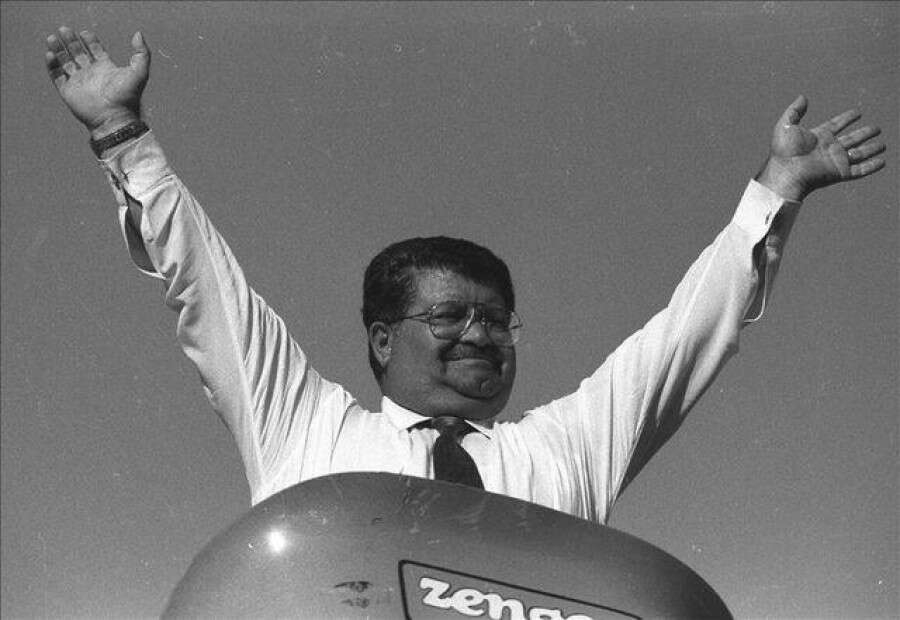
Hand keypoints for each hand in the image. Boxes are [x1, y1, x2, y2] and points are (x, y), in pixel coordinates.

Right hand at [45, 27, 150, 139]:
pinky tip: (50, 54)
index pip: (95, 50)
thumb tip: (138, 34)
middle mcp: (92, 74)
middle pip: (78, 53)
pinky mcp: (68, 92)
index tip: (84, 32)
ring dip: (58, 49)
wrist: (114, 117)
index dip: (90, 40)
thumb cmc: (127, 96)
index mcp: (106, 69)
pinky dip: (52, 65)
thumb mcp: (139, 72)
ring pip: (64, 62)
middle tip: (64, 29)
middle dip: (71, 41)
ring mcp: (79, 83)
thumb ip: (142, 53)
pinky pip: (56, 76)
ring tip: (52, 37)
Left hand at [757, 95, 885, 201]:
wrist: (786, 172)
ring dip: (872, 149)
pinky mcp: (840, 173)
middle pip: (852, 139)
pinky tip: (883, 162)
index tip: (857, 113)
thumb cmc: (784, 151)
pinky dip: (872, 166)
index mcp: (818, 137)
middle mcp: (829, 148)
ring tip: (883, 144)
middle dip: (864, 133)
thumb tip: (802, 97)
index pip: (836, 125)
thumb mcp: (786, 126)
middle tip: (877, 128)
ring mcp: (836, 161)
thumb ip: (794, 111)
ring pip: (859, 153)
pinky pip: (861, 170)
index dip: (847, 118)